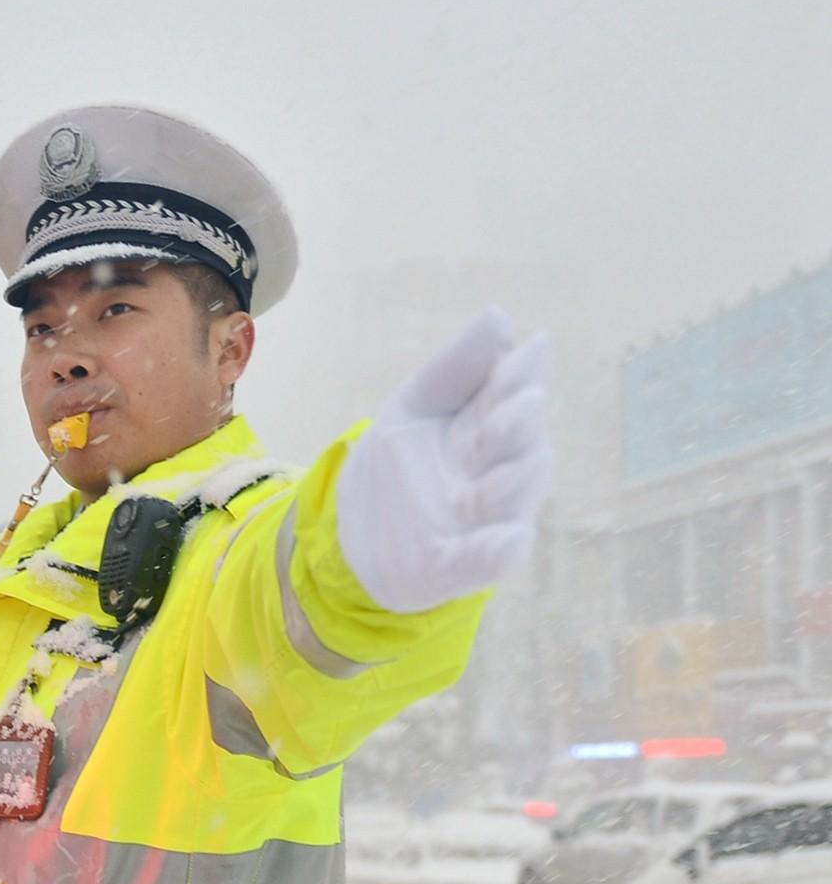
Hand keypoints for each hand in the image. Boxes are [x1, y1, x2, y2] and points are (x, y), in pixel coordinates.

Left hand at [336, 307, 552, 612]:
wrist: (352, 531)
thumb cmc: (399, 464)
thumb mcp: (412, 409)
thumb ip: (453, 370)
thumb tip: (500, 318)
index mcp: (486, 431)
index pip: (507, 398)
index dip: (519, 376)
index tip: (530, 348)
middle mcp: (495, 474)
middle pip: (518, 448)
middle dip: (520, 427)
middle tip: (522, 402)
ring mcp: (481, 521)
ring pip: (511, 502)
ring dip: (517, 482)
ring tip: (525, 462)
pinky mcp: (457, 565)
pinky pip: (486, 560)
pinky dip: (497, 552)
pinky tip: (508, 540)